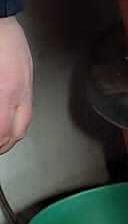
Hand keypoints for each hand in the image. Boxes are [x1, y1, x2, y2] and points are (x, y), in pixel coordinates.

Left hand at [0, 16, 34, 155]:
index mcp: (5, 91)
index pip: (2, 132)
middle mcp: (19, 92)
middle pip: (16, 132)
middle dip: (3, 144)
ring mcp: (26, 85)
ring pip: (24, 122)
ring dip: (11, 135)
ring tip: (0, 137)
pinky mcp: (28, 79)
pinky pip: (27, 109)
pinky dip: (17, 121)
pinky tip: (7, 119)